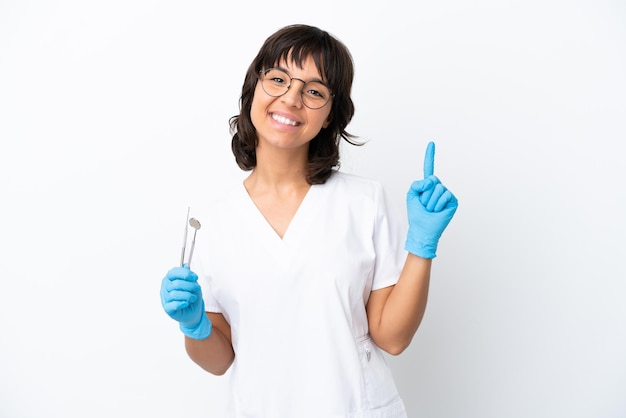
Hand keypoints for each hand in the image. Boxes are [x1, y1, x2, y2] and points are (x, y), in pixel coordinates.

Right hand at [160, 265, 211, 339]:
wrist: (193, 311)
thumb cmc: (191, 295)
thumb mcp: (193, 283)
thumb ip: (188, 275)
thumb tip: (185, 265)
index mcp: (170, 278)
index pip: (173, 272)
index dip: (185, 274)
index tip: (195, 277)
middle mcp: (165, 287)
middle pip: (176, 284)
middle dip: (190, 286)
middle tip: (197, 289)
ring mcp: (165, 298)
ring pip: (175, 294)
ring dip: (188, 296)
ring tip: (193, 298)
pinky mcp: (167, 308)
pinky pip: (173, 304)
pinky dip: (182, 303)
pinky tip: (186, 303)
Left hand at [405, 141, 457, 257]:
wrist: (423, 229)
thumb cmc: (417, 214)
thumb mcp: (411, 195)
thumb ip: (417, 184)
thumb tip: (430, 180)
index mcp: (427, 185)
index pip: (429, 168)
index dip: (430, 156)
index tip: (431, 143)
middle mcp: (438, 187)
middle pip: (432, 179)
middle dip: (425, 193)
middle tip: (425, 205)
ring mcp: (446, 193)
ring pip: (438, 188)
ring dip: (431, 201)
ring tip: (430, 210)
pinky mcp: (453, 200)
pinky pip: (445, 195)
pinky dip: (438, 204)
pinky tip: (437, 211)